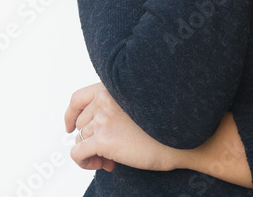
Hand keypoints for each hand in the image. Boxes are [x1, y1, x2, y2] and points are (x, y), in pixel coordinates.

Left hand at [64, 81, 181, 172]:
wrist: (182, 138)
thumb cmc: (165, 124)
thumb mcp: (138, 105)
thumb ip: (115, 109)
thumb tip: (93, 133)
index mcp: (114, 87)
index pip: (78, 98)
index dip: (71, 114)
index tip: (70, 126)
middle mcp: (106, 99)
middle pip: (81, 123)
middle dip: (90, 139)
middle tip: (108, 152)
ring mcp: (104, 118)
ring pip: (80, 139)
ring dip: (92, 152)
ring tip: (111, 160)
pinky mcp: (104, 139)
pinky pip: (77, 153)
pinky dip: (84, 162)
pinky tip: (102, 165)